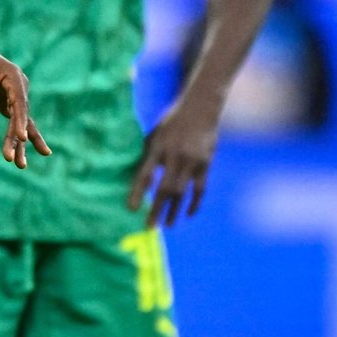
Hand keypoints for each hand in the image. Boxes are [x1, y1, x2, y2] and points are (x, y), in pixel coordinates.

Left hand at [0, 29, 51, 167]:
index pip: (19, 102)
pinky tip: (28, 154)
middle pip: (21, 116)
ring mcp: (16, 96)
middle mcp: (19, 87)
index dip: (20, 120)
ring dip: (20, 143)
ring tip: (21, 166)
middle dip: (17, 138)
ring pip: (21, 122)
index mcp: (14, 76)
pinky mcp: (9, 104)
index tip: (21, 137)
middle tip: (11, 160)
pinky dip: (20, 137)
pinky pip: (17, 122)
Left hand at [128, 105, 218, 226]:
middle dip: (157, 210)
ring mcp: (192, 162)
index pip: (145, 173)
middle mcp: (175, 156)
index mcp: (158, 147)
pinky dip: (194, 203)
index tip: (131, 209)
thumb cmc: (172, 122)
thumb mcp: (155, 134)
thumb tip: (138, 180)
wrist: (200, 109)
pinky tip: (188, 214)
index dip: (138, 192)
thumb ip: (148, 155)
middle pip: (165, 189)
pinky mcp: (205, 165)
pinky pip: (200, 189)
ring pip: (182, 192)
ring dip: (174, 211)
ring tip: (167, 226)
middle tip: (149, 227)